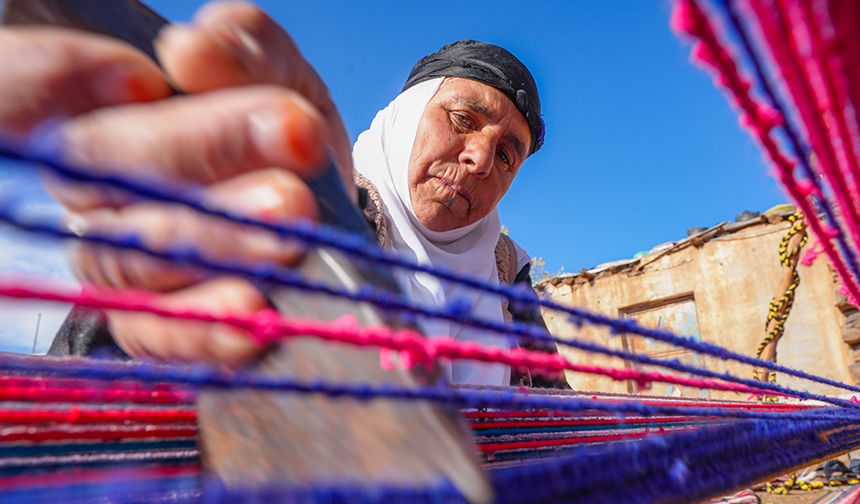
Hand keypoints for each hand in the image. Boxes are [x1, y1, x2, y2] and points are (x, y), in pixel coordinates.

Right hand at [0, 1, 350, 366]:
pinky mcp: (149, 325)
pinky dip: (204, 326)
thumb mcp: (278, 73)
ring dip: (211, 237)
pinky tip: (252, 309)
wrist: (328, 206)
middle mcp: (92, 189)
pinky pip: (154, 334)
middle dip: (191, 149)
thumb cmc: (283, 129)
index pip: (20, 89)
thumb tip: (193, 51)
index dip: (55, 79)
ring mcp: (117, 260)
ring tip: (291, 212)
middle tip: (283, 138)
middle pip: (95, 169)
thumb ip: (243, 49)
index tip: (146, 78)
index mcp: (100, 110)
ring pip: (125, 257)